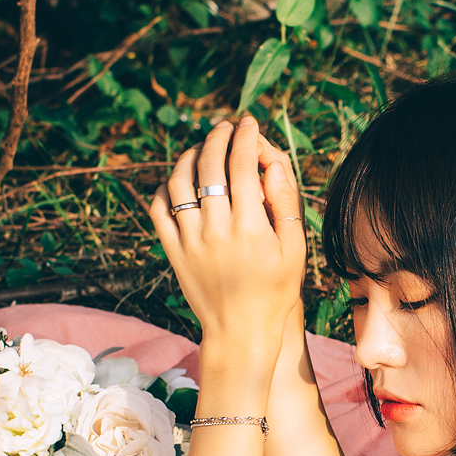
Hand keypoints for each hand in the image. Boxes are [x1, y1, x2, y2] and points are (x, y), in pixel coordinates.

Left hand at [150, 117, 306, 372]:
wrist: (241, 332)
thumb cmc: (276, 291)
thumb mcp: (295, 249)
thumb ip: (285, 204)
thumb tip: (273, 164)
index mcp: (250, 227)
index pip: (243, 164)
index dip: (246, 137)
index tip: (249, 123)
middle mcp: (216, 229)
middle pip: (210, 164)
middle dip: (218, 137)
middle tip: (226, 127)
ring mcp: (190, 240)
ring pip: (180, 181)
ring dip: (190, 155)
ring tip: (203, 147)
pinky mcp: (173, 251)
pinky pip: (160, 209)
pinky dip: (166, 186)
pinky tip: (179, 178)